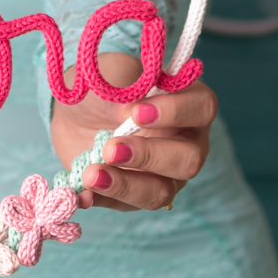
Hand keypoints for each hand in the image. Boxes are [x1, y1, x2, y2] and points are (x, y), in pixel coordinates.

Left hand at [50, 53, 215, 211]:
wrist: (76, 112)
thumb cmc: (105, 85)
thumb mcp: (110, 72)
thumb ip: (121, 86)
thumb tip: (123, 113)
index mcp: (188, 101)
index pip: (201, 107)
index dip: (174, 112)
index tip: (136, 113)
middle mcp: (185, 142)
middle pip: (188, 160)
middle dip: (148, 156)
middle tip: (110, 148)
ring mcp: (165, 173)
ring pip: (160, 191)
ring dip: (125, 185)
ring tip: (91, 175)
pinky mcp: (136, 193)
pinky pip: (126, 205)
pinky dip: (102, 199)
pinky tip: (82, 193)